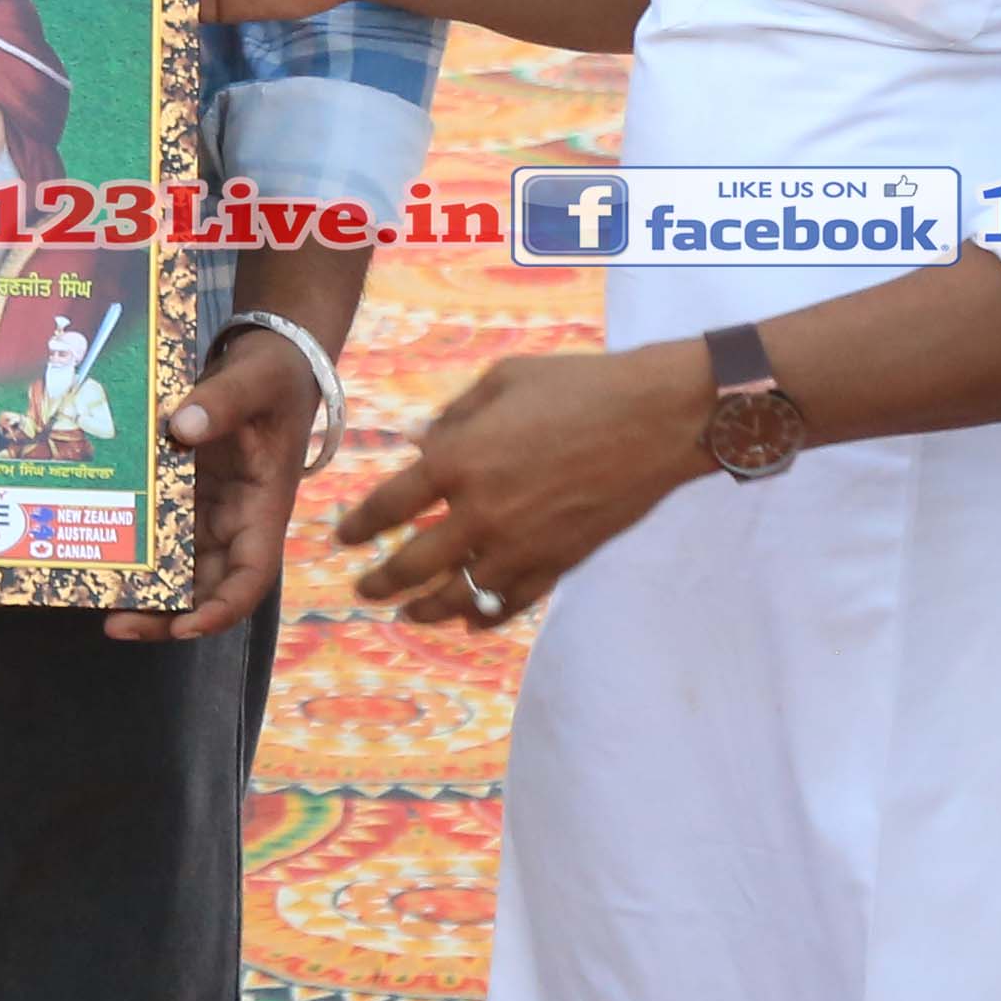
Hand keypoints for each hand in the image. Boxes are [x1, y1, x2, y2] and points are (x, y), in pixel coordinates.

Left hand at [117, 320, 330, 641]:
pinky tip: (97, 548)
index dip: (223, 608)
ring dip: (145, 589)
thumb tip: (184, 425)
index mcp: (265, 506)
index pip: (252, 575)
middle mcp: (236, 520)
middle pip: (208, 586)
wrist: (269, 356)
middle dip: (167, 614)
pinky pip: (159, 529)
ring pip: (179, 567)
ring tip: (98, 600)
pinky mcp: (184, 493)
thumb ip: (224, 400)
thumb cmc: (274, 374)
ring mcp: (208, 510)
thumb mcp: (256, 380)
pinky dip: (135, 547)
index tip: (185, 627)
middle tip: (116, 624)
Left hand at [333, 338, 719, 625]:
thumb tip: (422, 445)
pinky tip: (470, 621)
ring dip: (426, 609)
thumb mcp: (503, 380)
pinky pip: (511, 604)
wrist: (657, 419)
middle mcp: (482, 513)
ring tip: (407, 614)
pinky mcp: (560, 564)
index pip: (390, 505)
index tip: (343, 538)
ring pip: (459, 595)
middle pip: (414, 563)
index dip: (360, 525)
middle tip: (362, 589)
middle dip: (381, 581)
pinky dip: (486, 616)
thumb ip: (454, 417)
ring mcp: (522, 546)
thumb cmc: (579, 386)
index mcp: (460, 461)